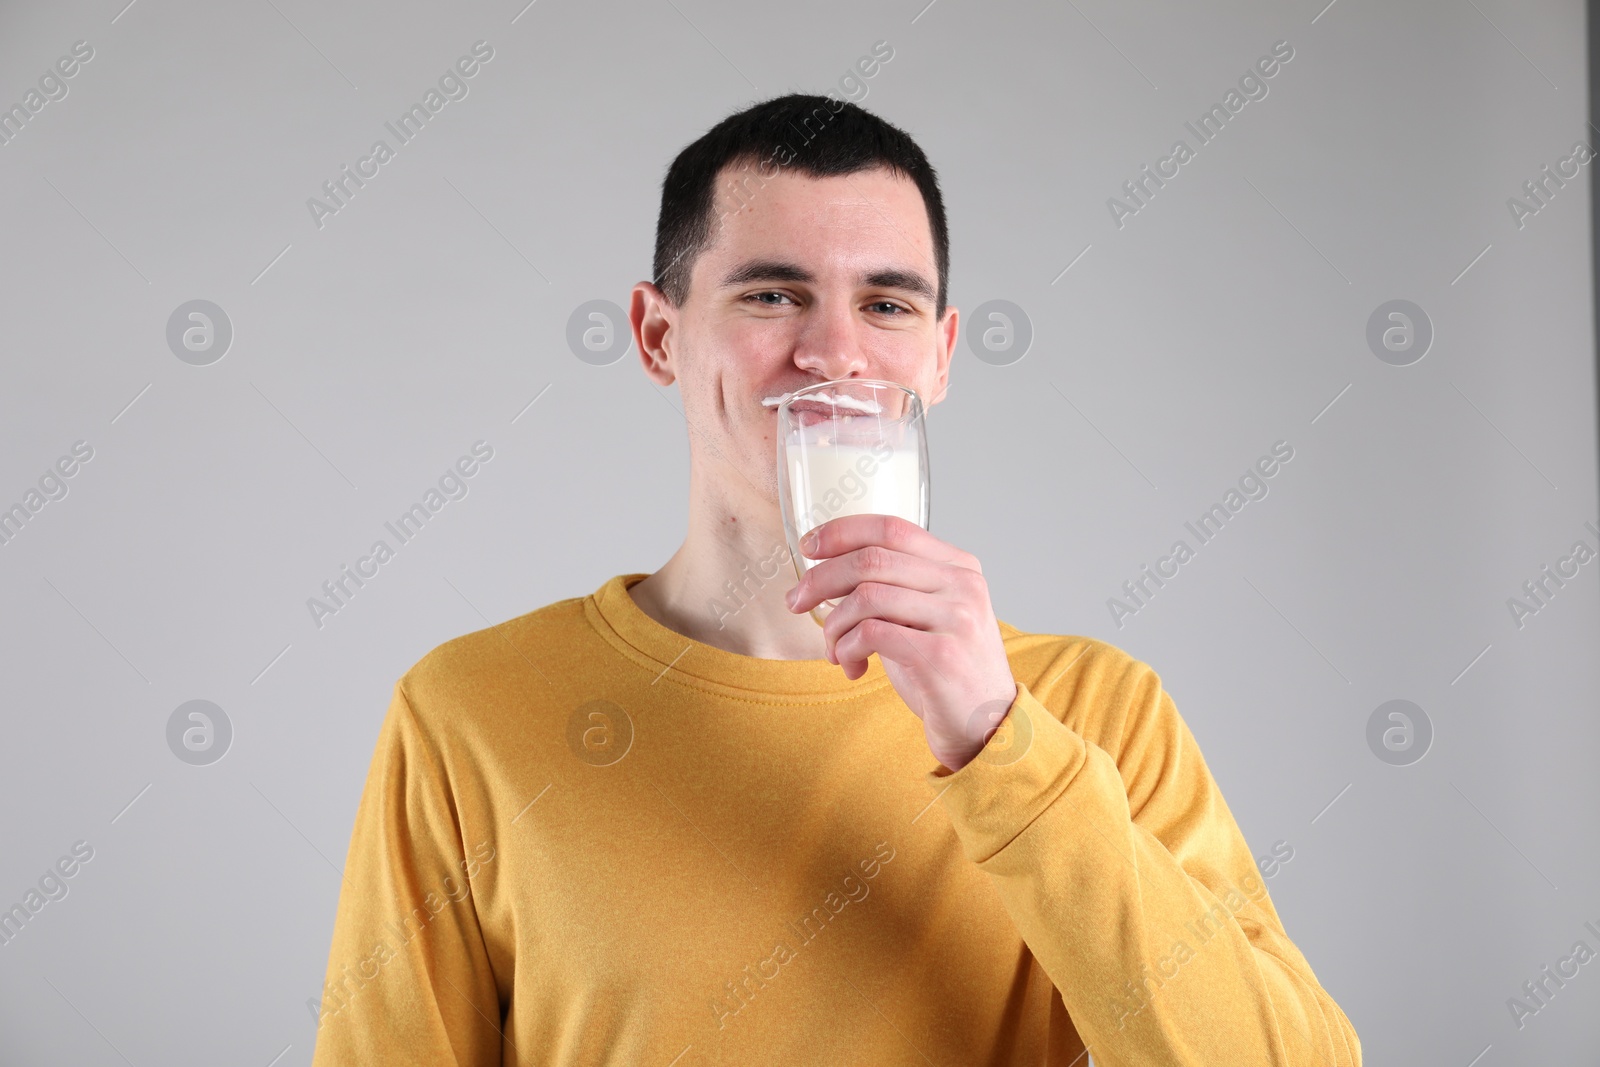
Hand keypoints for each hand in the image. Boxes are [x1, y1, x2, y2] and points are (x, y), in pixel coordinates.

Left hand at [785, 514, 1017, 770]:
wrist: (986, 727)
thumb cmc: (945, 672)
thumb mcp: (925, 617)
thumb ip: (892, 588)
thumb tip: (825, 572)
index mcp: (958, 566)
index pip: (891, 527)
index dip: (841, 532)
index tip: (808, 547)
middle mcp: (961, 584)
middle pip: (872, 559)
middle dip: (821, 579)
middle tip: (796, 602)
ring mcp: (954, 618)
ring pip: (866, 596)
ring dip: (833, 624)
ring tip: (832, 649)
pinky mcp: (940, 655)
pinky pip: (871, 634)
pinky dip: (847, 649)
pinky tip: (851, 666)